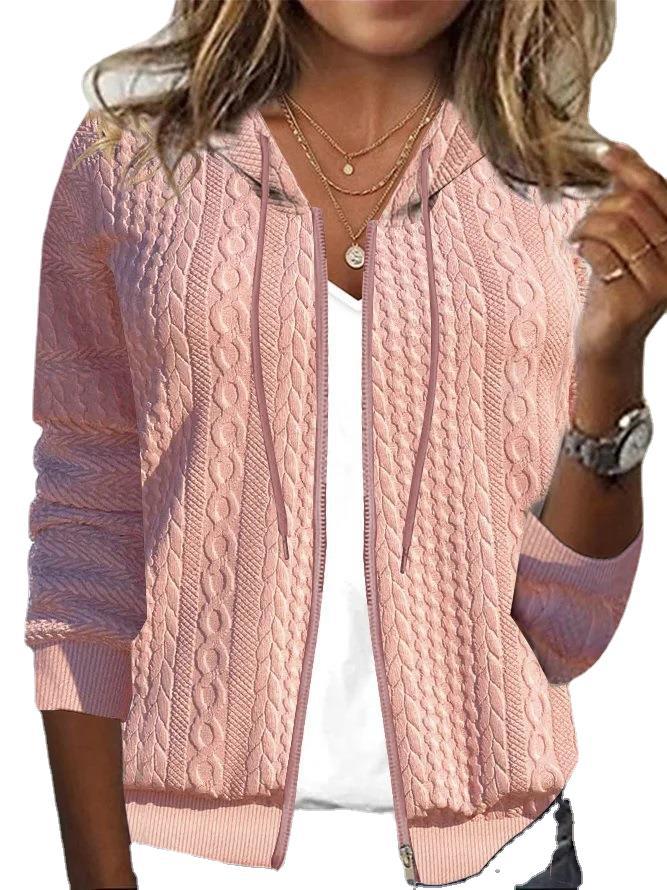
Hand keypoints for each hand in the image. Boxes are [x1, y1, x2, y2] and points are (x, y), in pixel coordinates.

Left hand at [568, 141, 666, 359]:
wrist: (608, 340)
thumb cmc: (614, 286)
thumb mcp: (625, 238)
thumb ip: (627, 199)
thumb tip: (620, 149)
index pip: (659, 190)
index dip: (631, 165)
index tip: (604, 152)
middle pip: (634, 205)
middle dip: (599, 206)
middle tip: (583, 224)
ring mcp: (660, 282)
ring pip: (616, 226)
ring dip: (586, 226)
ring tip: (577, 238)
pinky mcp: (634, 301)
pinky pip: (601, 254)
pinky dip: (582, 247)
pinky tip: (578, 253)